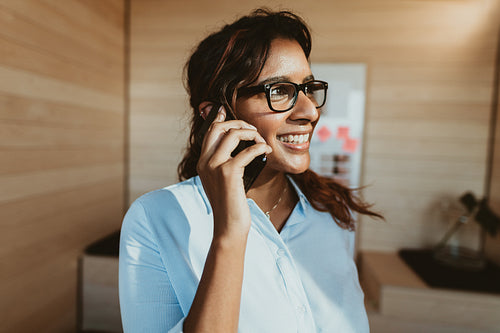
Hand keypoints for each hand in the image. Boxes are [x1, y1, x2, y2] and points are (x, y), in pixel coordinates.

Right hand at [197, 105, 271, 238]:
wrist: (228, 226)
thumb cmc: (230, 205)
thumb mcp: (223, 181)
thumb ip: (225, 164)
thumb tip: (239, 147)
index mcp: (202, 162)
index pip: (209, 132)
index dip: (219, 118)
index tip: (226, 110)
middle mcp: (205, 162)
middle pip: (219, 128)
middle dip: (239, 124)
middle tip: (253, 131)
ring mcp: (215, 166)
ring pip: (232, 134)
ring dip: (251, 133)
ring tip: (261, 142)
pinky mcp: (228, 173)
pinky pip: (247, 151)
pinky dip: (259, 148)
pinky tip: (266, 151)